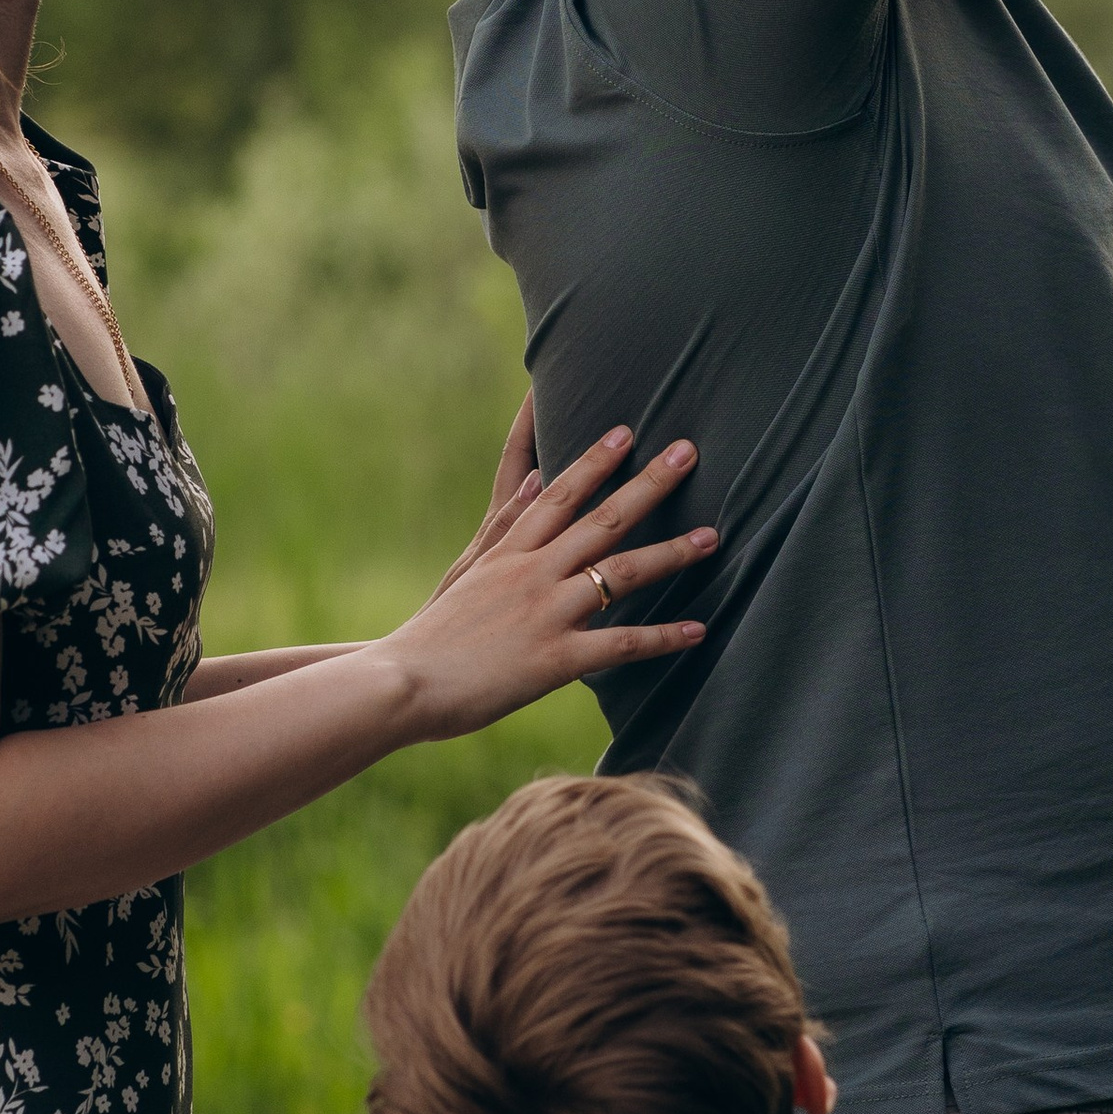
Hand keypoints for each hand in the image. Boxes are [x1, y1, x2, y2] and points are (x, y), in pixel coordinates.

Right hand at [384, 426, 713, 738]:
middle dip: (648, 484)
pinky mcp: (554, 659)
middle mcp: (532, 573)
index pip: (558, 493)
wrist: (400, 682)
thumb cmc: (428, 636)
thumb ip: (504, 530)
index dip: (594, 460)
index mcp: (508, 552)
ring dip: (670, 554)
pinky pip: (620, 645)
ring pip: (619, 574)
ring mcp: (545, 613)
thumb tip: (535, 480)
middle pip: (600, 519)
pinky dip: (661, 638)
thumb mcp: (465, 573)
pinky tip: (697, 631)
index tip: (626, 431)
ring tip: (713, 537)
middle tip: (689, 452)